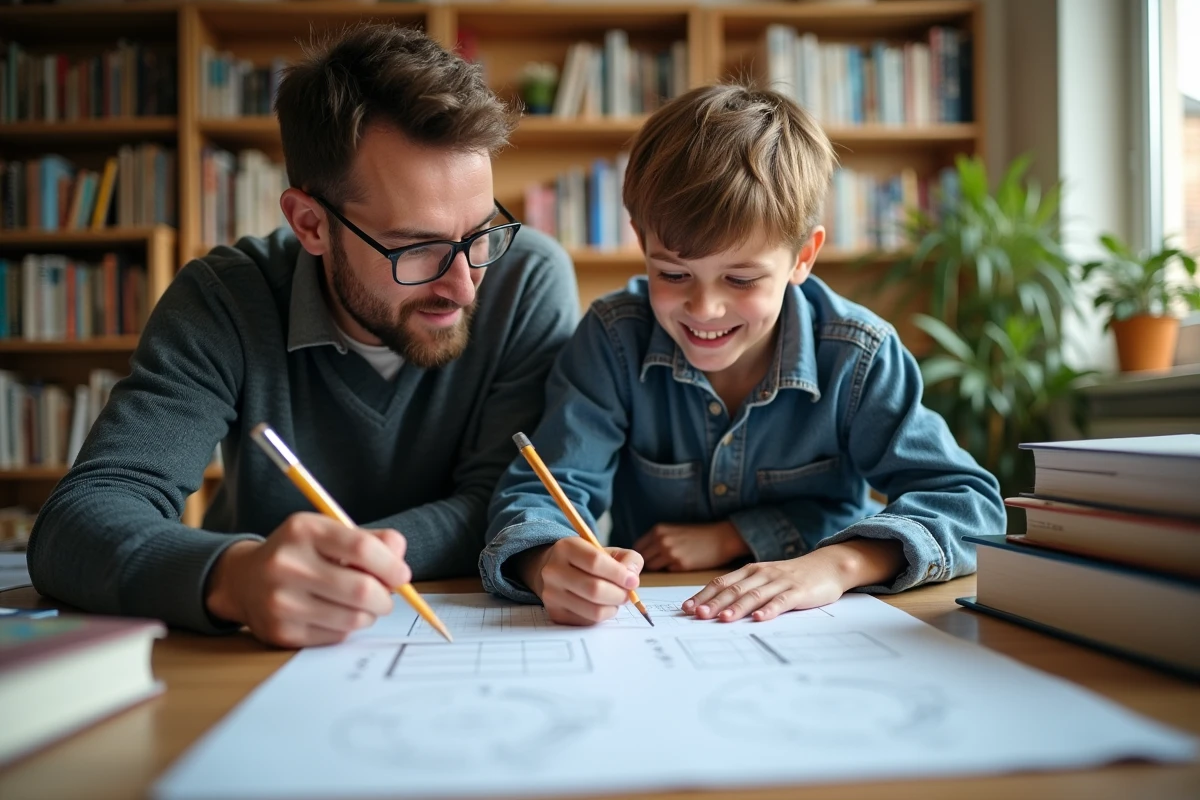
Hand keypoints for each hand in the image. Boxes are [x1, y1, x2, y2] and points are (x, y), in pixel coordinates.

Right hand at [205, 512, 410, 647]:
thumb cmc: (301, 553)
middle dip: (385, 597)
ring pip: (353, 618)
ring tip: (361, 605)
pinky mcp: (280, 632)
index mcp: (303, 530)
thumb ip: (372, 540)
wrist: (244, 580)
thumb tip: (400, 561)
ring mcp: (281, 601)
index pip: (362, 548)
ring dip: (369, 614)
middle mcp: (287, 564)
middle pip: (361, 589)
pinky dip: (347, 627)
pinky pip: (336, 636)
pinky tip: (335, 614)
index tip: (401, 575)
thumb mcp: (330, 533)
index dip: (391, 565)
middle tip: (385, 596)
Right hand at [520, 537, 642, 625]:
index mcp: (566, 547)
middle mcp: (554, 570)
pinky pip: (588, 621)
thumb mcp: (609, 552)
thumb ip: (629, 560)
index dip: (619, 574)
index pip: (595, 562)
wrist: (557, 572)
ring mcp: (551, 594)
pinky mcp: (555, 613)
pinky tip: (601, 606)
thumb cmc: (588, 561)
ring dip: (613, 608)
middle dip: (619, 595)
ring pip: (594, 610)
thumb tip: (632, 578)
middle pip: (595, 589)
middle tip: (627, 594)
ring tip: (615, 600)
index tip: (633, 581)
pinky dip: (602, 616)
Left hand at [632, 521, 749, 571]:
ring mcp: (670, 553)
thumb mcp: (673, 530)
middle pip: (643, 559)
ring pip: (653, 567)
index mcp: (658, 530)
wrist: (720, 538)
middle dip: (648, 563)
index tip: (646, 559)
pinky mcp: (680, 565)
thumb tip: (641, 555)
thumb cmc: (697, 535)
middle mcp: (661, 540)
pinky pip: (667, 572)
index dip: (640, 554)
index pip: (637, 547)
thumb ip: (657, 539)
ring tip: (670, 563)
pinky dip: (671, 570)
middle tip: (659, 564)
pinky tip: (682, 564)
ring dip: (659, 568)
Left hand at [682, 539, 905, 621]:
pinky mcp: (798, 592)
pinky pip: (782, 601)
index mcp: (750, 571)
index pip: (721, 583)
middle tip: (697, 616)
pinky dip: (769, 610)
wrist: (827, 565)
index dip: (703, 595)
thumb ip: (744, 590)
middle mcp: (762, 574)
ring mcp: (780, 582)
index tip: (686, 608)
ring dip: (737, 608)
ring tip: (722, 619)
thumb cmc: (791, 577)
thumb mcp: (765, 579)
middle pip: (733, 589)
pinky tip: (759, 618)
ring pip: (754, 595)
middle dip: (713, 603)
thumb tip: (715, 607)